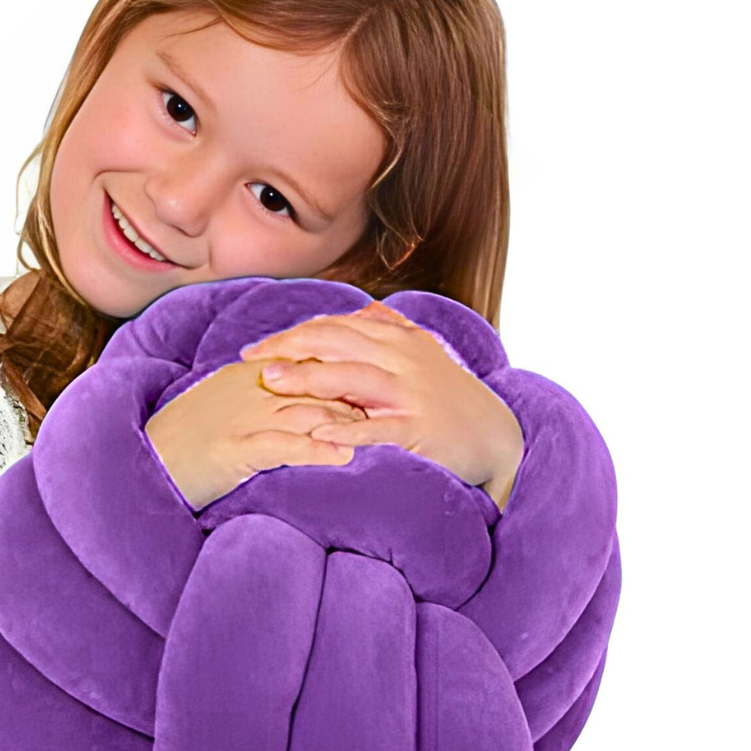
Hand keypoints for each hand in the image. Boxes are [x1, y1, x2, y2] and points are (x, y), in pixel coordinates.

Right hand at [144, 359, 366, 511]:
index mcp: (252, 376)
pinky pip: (282, 446)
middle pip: (317, 382)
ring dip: (348, 419)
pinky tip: (344, 456)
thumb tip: (298, 390)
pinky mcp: (234, 450)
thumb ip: (262, 392)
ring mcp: (244, 418)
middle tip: (399, 404)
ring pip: (307, 410)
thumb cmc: (187, 438)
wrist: (146, 461)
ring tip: (386, 430)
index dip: (348, 365)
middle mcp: (252, 390)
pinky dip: (315, 449)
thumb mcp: (226, 403)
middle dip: (360, 392)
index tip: (385, 374)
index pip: (310, 361)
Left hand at [238, 301, 524, 499]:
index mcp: (398, 340)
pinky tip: (316, 433)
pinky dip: (346, 429)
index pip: (335, 326)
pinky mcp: (419, 428)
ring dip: (310, 378)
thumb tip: (360, 312)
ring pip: (353, 377)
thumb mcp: (424, 355)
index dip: (293, 334)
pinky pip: (377, 427)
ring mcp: (411, 393)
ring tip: (273, 382)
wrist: (498, 438)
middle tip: (251, 360)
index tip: (258, 348)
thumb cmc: (452, 398)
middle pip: (337, 342)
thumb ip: (391, 330)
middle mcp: (403, 359)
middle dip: (289, 347)